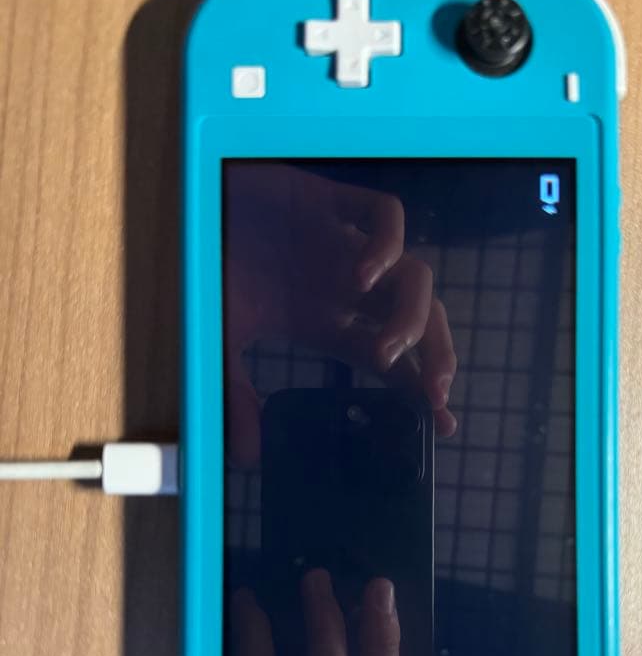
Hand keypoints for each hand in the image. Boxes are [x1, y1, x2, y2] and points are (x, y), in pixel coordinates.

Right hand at [225, 164, 457, 464]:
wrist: (185, 208)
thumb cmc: (210, 275)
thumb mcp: (220, 345)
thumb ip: (236, 394)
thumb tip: (248, 456)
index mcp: (329, 322)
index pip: (394, 362)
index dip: (420, 391)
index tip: (442, 425)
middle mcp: (347, 286)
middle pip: (419, 322)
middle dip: (436, 358)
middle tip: (434, 396)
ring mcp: (344, 243)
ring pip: (414, 275)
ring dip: (411, 317)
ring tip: (388, 351)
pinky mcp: (330, 199)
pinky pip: (383, 214)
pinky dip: (386, 244)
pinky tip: (365, 277)